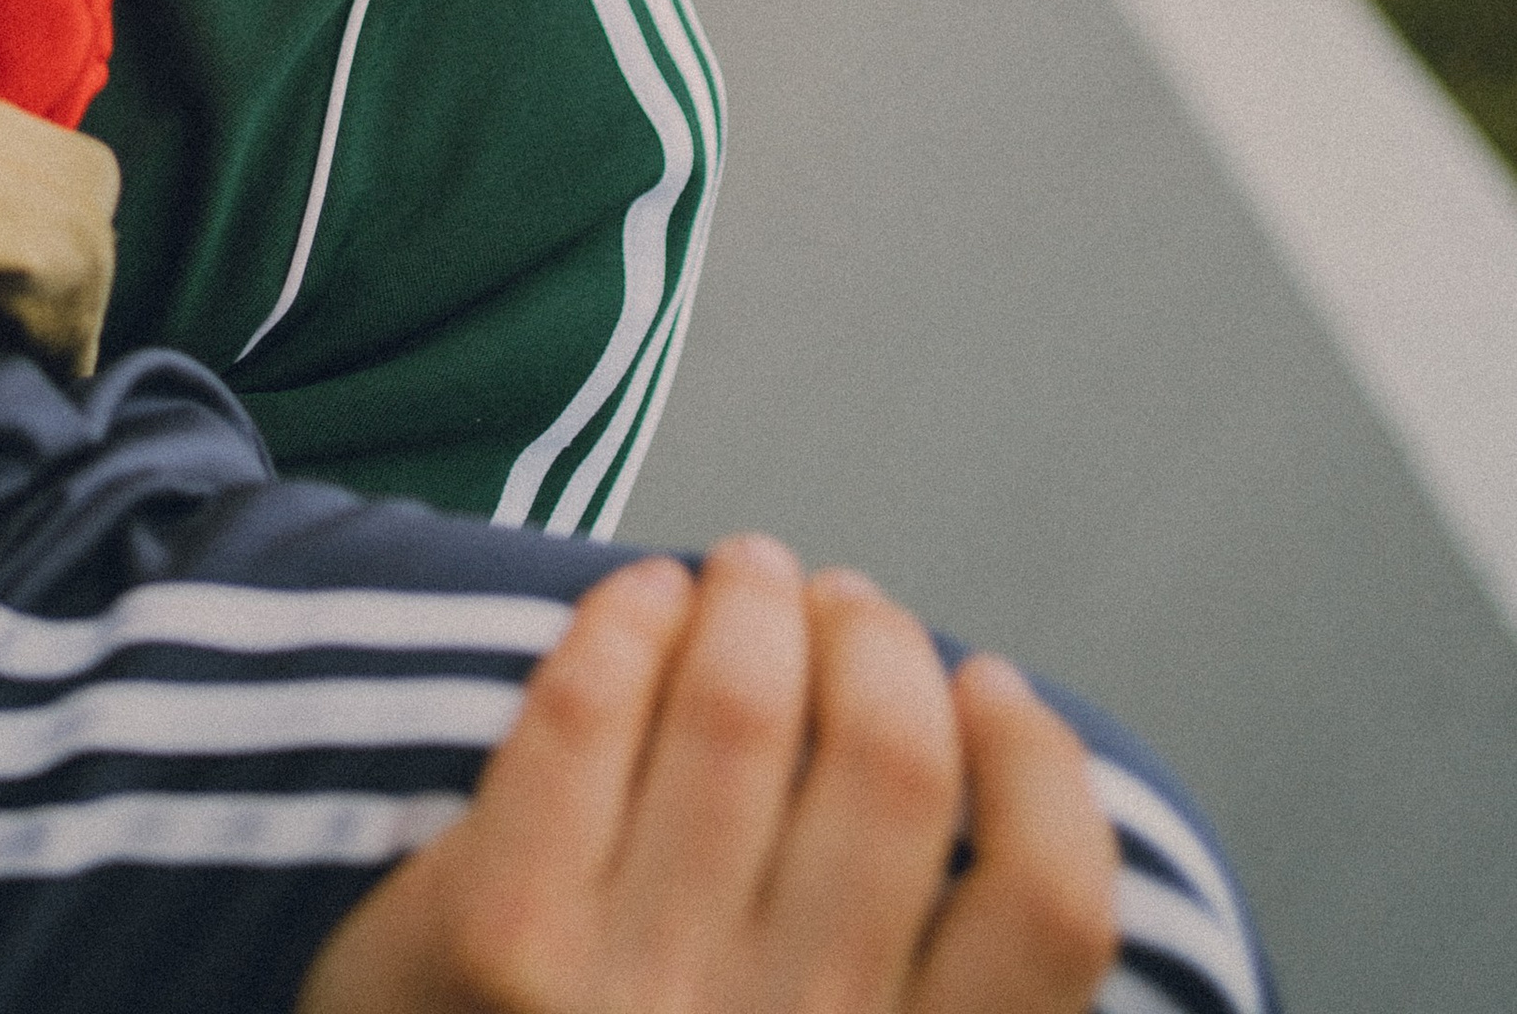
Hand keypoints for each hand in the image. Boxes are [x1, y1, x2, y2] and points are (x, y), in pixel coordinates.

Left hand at [296, 538, 1118, 1013]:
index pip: (1049, 906)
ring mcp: (637, 992)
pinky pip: (586, 709)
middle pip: (889, 762)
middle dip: (875, 641)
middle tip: (845, 605)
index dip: (1037, 767)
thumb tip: (980, 747)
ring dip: (751, 600)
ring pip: (739, 707)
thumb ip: (910, 967)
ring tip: (747, 576)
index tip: (990, 688)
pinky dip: (625, 618)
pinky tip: (642, 597)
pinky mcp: (499, 932)